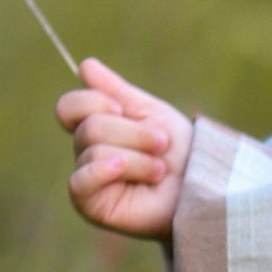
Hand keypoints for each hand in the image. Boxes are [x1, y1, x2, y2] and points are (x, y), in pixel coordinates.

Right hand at [57, 57, 192, 239]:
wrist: (202, 183)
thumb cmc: (180, 150)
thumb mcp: (149, 112)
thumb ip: (116, 91)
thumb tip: (85, 65)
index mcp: (96, 129)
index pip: (68, 107)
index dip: (93, 101)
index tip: (121, 108)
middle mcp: (86, 154)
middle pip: (90, 127)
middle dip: (133, 133)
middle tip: (162, 145)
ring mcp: (88, 180)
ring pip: (96, 151)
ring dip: (138, 157)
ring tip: (160, 170)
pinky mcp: (91, 205)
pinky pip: (80, 182)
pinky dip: (106, 171)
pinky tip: (129, 172)